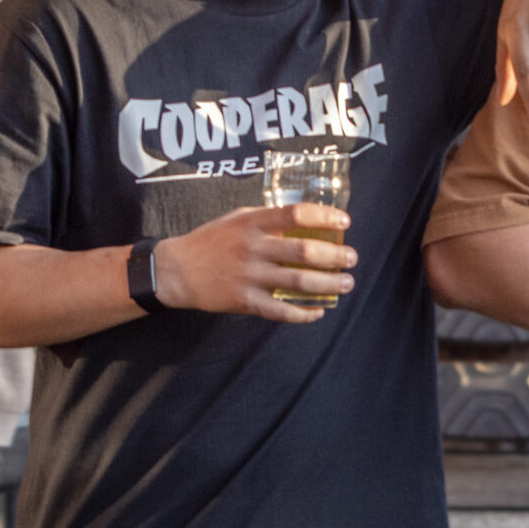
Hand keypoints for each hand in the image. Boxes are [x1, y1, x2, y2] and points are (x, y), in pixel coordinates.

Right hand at [150, 204, 356, 321]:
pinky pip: (280, 310)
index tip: (345, 223)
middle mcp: (253, 248)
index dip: (325, 217)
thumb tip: (305, 217)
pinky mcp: (244, 301)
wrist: (177, 270)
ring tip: (346, 283)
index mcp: (252, 222)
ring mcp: (249, 276)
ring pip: (298, 282)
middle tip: (352, 258)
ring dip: (328, 284)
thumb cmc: (211, 241)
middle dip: (335, 256)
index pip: (296, 214)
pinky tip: (318, 310)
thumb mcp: (237, 218)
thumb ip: (267, 217)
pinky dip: (303, 313)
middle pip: (304, 251)